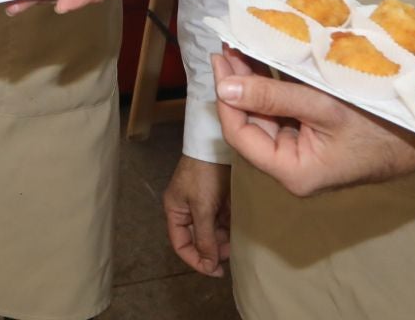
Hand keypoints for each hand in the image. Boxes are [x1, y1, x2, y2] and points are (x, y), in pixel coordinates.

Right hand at [162, 154, 230, 276]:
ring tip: (236, 241)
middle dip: (212, 249)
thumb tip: (209, 265)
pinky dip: (230, 227)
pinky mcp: (218, 198)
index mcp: (175, 211)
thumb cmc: (203, 175)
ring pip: (212, 231)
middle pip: (197, 239)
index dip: (196, 260)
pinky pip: (222, 220)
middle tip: (230, 253)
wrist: (217, 145)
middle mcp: (187, 210)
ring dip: (223, 239)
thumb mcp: (202, 208)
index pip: (181, 245)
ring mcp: (202, 204)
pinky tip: (239, 229)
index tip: (215, 270)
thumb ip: (204, 238)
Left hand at [212, 49, 414, 195]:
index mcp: (292, 171)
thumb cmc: (380, 124)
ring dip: (252, 79)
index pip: (241, 134)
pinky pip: (285, 108)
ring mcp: (304, 149)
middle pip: (251, 121)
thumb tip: (225, 87)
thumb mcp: (324, 107)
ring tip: (239, 44)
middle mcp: (293, 164)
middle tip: (227, 44)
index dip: (226, 97)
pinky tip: (264, 57)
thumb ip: (273, 97)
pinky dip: (273, 83)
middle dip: (237, 83)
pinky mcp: (315, 133)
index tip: (219, 62)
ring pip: (265, 111)